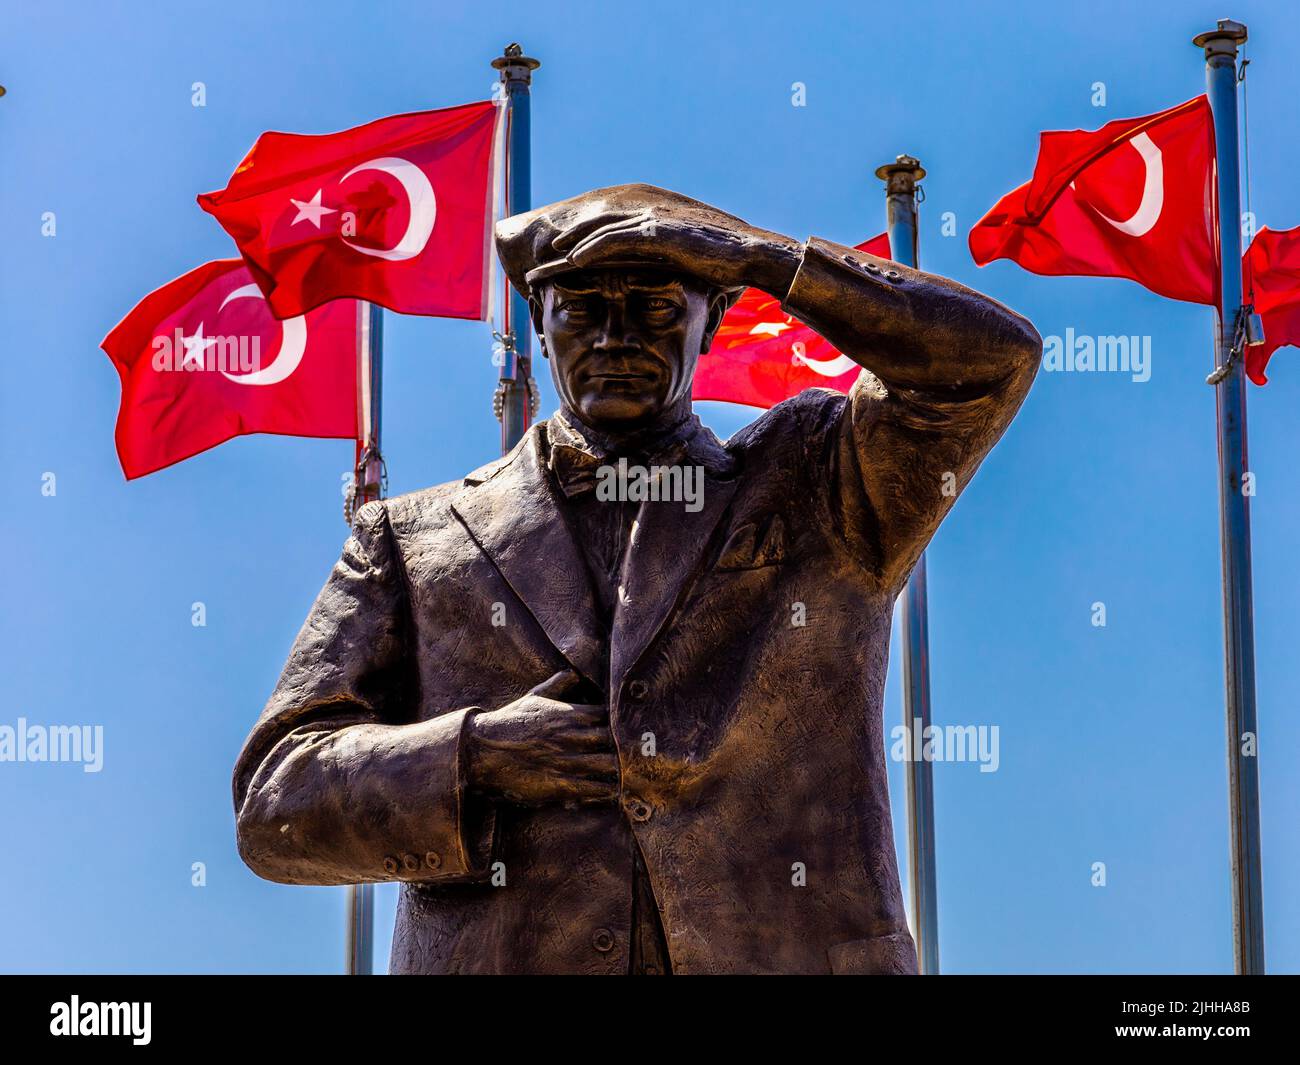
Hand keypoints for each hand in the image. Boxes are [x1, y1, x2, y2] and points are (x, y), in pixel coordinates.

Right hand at [465, 669, 618, 806]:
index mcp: (566, 714)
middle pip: (612, 740)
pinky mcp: (557, 784)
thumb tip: (573, 672)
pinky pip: (590, 788)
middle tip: (636, 753)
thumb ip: (557, 685)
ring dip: (619, 770)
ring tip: (630, 774)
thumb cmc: (508, 722)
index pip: (607, 716)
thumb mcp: (533, 698)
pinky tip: (614, 792)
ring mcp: (565, 761)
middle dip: (624, 747)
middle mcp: (569, 736)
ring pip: (606, 764)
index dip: (618, 723)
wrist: (481, 750)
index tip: (625, 729)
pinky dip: (605, 790)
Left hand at [557, 192, 802, 296]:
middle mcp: (646, 218)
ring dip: (568, 245)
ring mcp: (651, 221)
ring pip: (598, 231)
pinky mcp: (657, 230)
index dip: (577, 248)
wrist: (751, 255)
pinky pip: (615, 239)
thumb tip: (668, 315)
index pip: (604, 236)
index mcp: (650, 227)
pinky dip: (591, 247)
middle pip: (593, 229)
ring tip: (545, 260)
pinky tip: (571, 257)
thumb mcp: (687, 273)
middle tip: (536, 260)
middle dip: (564, 244)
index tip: (554, 264)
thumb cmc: (725, 268)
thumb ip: (668, 280)